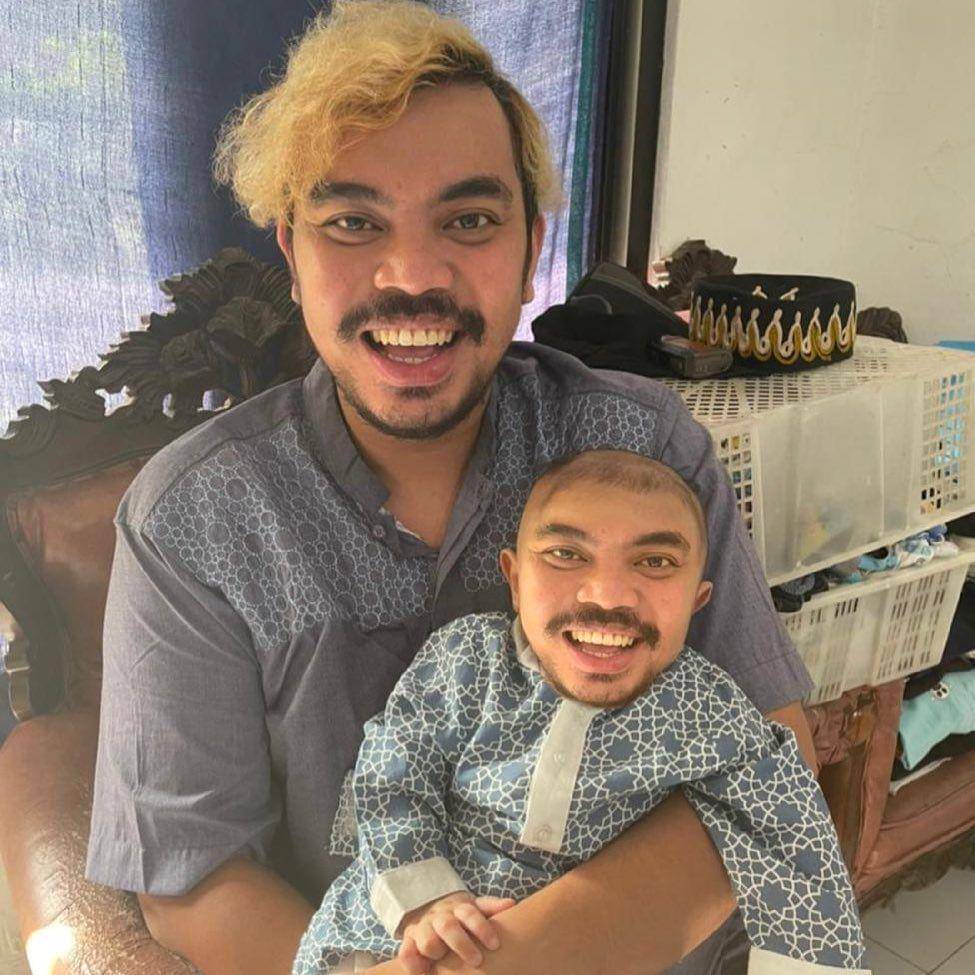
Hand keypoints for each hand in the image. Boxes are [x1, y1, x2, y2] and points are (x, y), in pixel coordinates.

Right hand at [397, 892, 515, 973]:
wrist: (429, 911)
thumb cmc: (459, 915)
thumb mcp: (475, 908)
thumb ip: (491, 906)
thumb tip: (511, 903)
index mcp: (457, 908)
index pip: (470, 913)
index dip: (481, 928)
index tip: (495, 944)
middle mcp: (439, 917)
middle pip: (448, 926)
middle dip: (462, 944)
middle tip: (477, 960)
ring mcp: (422, 928)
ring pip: (427, 940)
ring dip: (438, 952)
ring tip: (447, 965)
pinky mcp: (408, 942)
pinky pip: (406, 953)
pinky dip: (413, 965)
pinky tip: (425, 973)